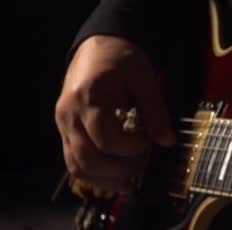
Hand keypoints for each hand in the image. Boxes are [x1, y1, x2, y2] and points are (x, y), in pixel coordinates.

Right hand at [54, 35, 175, 192]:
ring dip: (106, 180)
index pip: (105, 138)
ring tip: (132, 181)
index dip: (130, 148)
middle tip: (143, 165)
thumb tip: (168, 142)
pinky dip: (96, 177)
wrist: (98, 47)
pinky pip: (75, 163)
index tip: (149, 141)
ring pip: (77, 167)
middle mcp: (69, 115)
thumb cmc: (122, 60)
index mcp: (88, 98)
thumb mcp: (144, 79)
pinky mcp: (66, 133)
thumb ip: (156, 111)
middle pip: (87, 159)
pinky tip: (118, 180)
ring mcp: (64, 126)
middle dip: (119, 170)